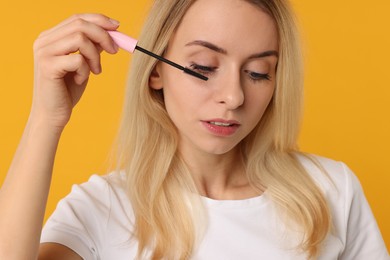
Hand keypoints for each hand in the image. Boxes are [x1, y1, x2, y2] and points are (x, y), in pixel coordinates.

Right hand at [30, 13, 119, 129]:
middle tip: (115, 51)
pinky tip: (81, 80)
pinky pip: (78, 60)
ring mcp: (43, 52)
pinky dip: (86, 70)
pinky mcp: (47, 66)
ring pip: (80, 38)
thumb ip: (91, 47)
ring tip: (96, 71)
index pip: (77, 18)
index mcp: (50, 37)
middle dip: (103, 35)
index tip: (117, 27)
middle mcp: (44, 41)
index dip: (99, 19)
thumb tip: (111, 32)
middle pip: (80, 24)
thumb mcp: (83, 64)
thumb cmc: (67, 90)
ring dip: (95, 56)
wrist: (52, 115)